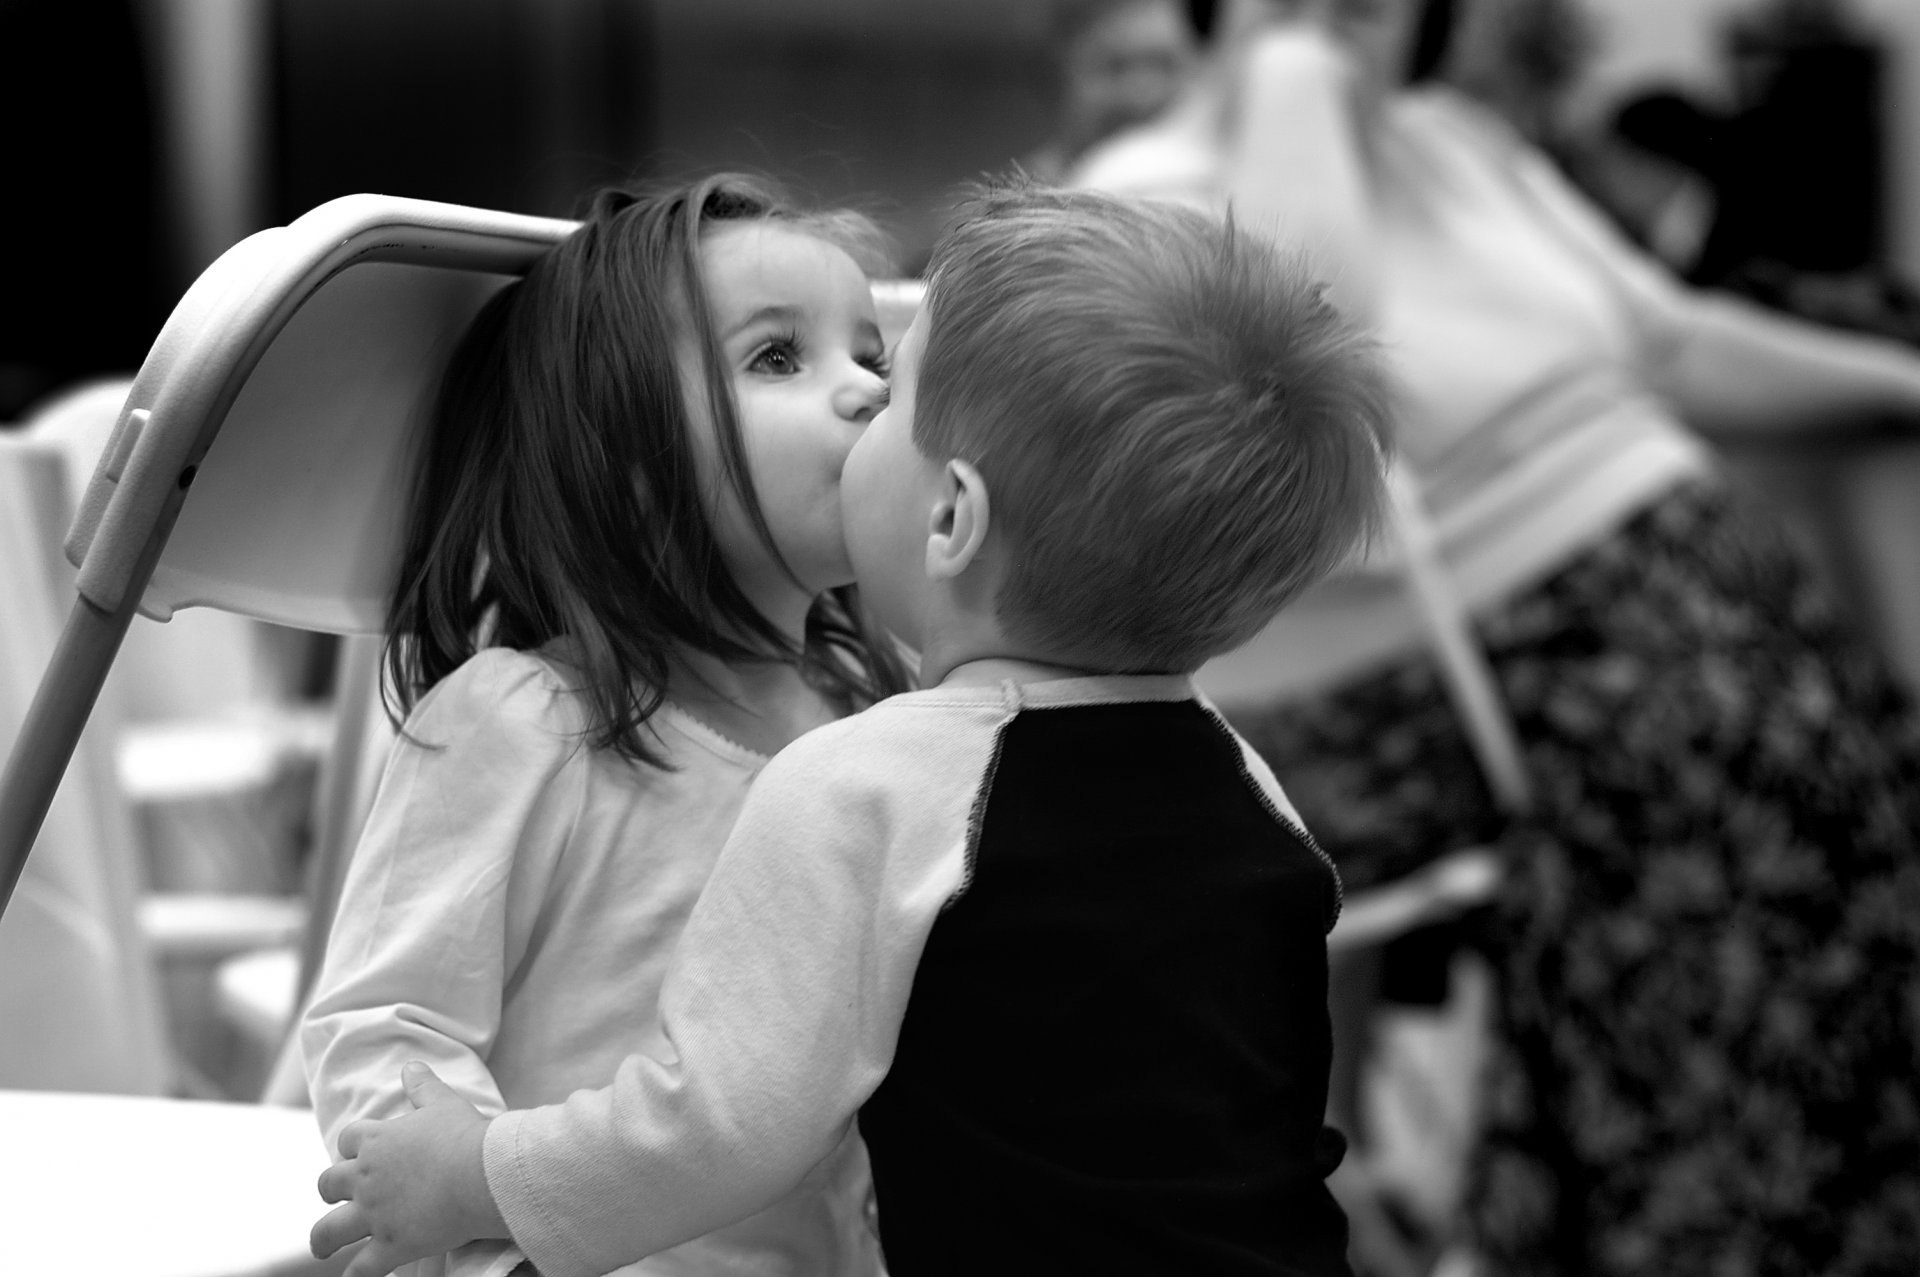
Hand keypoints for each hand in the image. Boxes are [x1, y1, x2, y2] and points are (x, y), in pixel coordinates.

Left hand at [310, 1062, 507, 1276]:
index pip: (349, 1140)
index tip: (357, 1153)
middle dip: (330, 1191)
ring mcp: (374, 1215)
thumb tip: (410, 1065)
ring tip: (322, 1247)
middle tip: (336, 1199)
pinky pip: (360, 1269)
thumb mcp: (444, 1102)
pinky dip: (354, 1276)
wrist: (483, 1174)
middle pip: (329, 1184)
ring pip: (330, 1232)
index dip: (352, 1147)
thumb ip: (422, 1084)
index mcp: (376, 1141)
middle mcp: (366, 1179)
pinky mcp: (390, 1246)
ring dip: (323, 1240)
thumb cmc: (467, 1135)